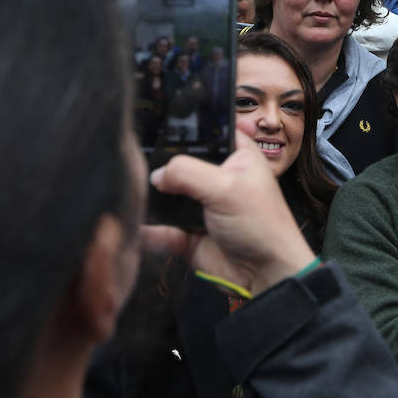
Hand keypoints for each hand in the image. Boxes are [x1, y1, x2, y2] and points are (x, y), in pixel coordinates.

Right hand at [145, 133, 315, 295]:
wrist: (265, 275)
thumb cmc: (262, 225)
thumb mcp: (227, 187)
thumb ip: (187, 172)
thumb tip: (157, 174)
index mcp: (236, 156)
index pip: (211, 130)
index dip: (189, 126)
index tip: (160, 122)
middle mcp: (217, 178)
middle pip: (181, 163)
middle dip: (161, 165)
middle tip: (138, 162)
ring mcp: (202, 206)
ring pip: (167, 196)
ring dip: (151, 198)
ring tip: (132, 194)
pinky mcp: (189, 234)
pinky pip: (162, 229)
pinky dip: (150, 230)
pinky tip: (137, 227)